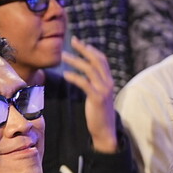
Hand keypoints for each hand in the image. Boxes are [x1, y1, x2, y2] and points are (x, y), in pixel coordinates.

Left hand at [62, 37, 118, 153]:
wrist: (105, 130)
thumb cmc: (99, 113)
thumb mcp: (98, 94)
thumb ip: (94, 83)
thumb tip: (85, 73)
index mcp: (109, 81)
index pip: (102, 59)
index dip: (91, 49)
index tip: (80, 42)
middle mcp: (108, 83)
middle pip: (96, 60)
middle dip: (84, 49)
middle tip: (72, 41)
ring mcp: (103, 90)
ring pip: (90, 69)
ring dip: (75, 60)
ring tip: (63, 55)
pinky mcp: (97, 99)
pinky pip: (85, 84)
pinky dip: (75, 77)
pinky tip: (65, 74)